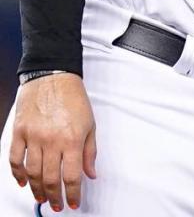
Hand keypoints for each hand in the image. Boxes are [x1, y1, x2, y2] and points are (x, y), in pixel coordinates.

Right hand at [9, 72, 96, 210]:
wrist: (53, 77)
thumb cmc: (73, 98)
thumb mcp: (90, 124)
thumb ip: (90, 151)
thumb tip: (91, 173)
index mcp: (72, 139)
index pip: (72, 175)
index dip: (73, 193)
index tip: (73, 203)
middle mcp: (52, 141)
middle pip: (50, 178)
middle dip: (55, 196)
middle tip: (57, 205)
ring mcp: (33, 138)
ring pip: (32, 173)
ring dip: (36, 189)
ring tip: (42, 198)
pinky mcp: (19, 133)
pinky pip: (15, 159)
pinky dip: (17, 174)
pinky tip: (23, 183)